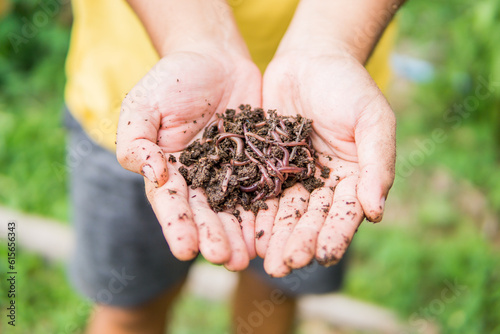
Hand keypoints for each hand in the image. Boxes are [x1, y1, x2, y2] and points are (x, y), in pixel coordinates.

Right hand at [116, 50, 261, 270]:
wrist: (215, 59)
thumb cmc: (173, 80)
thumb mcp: (144, 104)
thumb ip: (137, 139)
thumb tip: (152, 173)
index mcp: (168, 171)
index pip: (170, 204)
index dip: (177, 226)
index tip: (185, 250)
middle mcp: (198, 180)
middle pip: (205, 213)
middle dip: (214, 237)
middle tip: (223, 259)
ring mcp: (230, 174)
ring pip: (235, 209)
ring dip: (240, 234)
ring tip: (247, 258)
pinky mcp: (257, 164)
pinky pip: (262, 188)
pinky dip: (266, 210)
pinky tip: (272, 230)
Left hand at [258, 51, 395, 276]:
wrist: (311, 59)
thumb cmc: (348, 86)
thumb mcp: (372, 119)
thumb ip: (378, 163)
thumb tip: (376, 212)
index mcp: (354, 178)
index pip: (345, 213)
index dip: (335, 235)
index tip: (323, 255)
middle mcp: (323, 184)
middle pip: (310, 219)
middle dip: (297, 243)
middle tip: (282, 267)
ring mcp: (294, 177)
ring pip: (283, 212)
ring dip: (273, 237)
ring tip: (262, 261)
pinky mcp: (267, 166)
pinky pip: (259, 192)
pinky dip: (253, 212)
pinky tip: (243, 230)